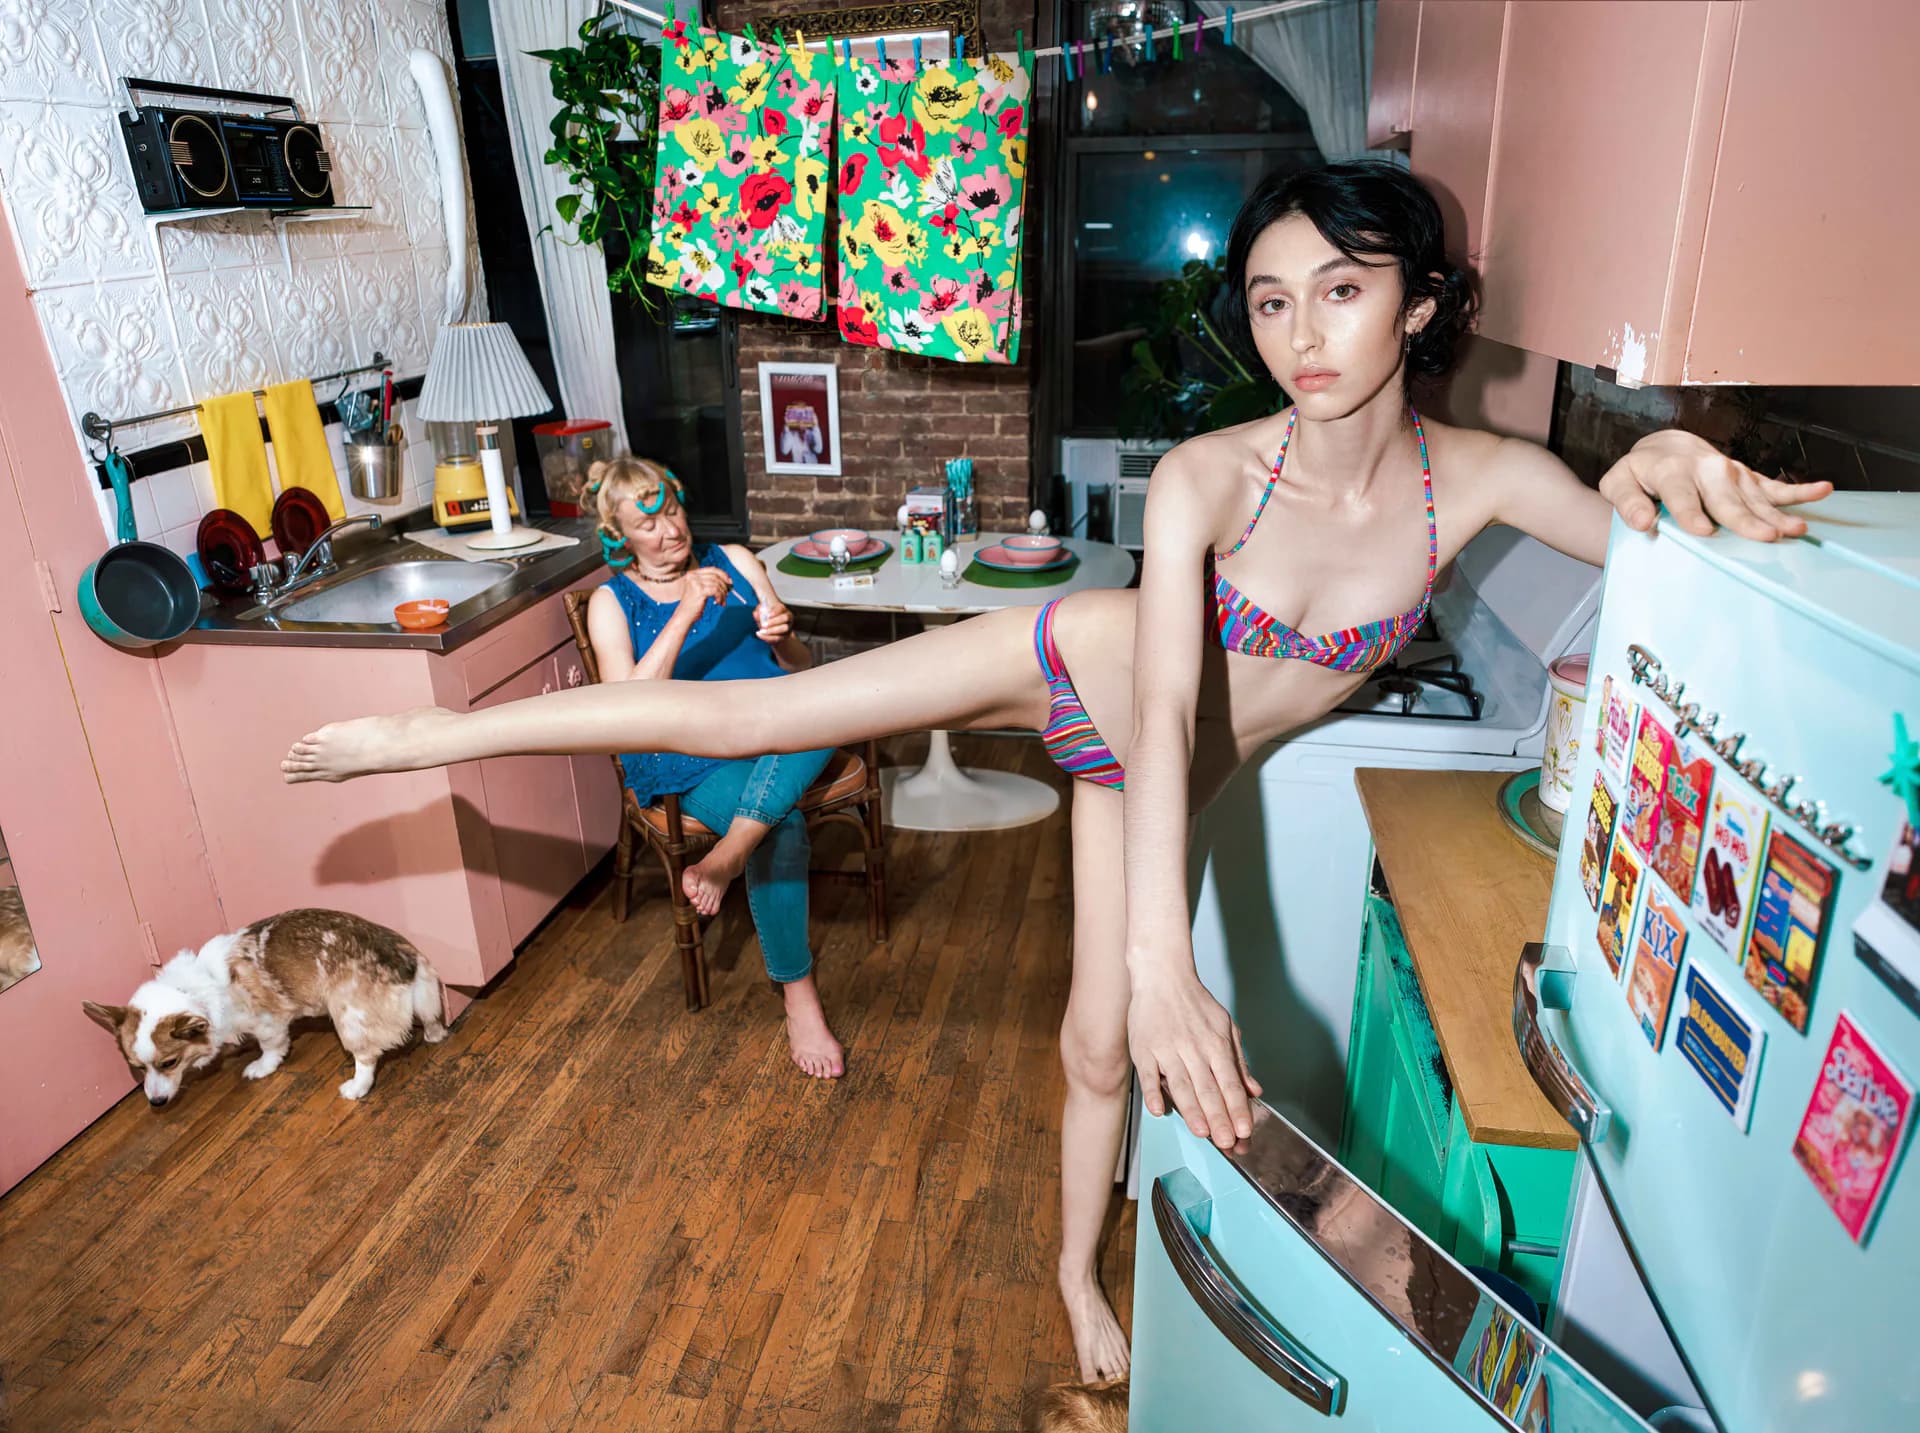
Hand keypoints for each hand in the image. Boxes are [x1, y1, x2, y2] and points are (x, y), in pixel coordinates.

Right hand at [675, 567, 731, 617]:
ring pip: (717, 584)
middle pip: (715, 576)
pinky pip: (716, 591)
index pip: (712, 569)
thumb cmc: (693, 604)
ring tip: (722, 601)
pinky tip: (718, 602)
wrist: (684, 615)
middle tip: (728, 593)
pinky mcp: (699, 590)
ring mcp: (695, 583)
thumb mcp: (700, 589)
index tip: (729, 581)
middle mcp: (693, 576)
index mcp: (693, 574)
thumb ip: (710, 583)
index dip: (723, 574)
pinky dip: (720, 597)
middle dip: (724, 585)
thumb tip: (727, 581)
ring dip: (722, 593)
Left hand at [754, 598, 792, 643]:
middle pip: (785, 618)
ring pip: (784, 629)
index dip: (775, 612)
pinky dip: (768, 637)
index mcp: (782, 608)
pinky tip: (760, 635)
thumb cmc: (765, 616)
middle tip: (763, 625)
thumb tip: (756, 614)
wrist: (770, 628)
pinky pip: (778, 637)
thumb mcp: (760, 612)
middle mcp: (788, 616)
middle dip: (774, 622)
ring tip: (761, 631)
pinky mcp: (785, 636)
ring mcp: (788, 626)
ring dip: (772, 631)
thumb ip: (758, 612)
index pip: (781, 608)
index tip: (768, 616)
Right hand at [1128, 966, 1262, 1148]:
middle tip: (1226, 1143)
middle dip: (1219, 1118)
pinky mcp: (1144, 1048)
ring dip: (1192, 1110)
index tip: (1244, 1130)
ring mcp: (1167, 1048)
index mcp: (1216, 1043)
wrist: (1163, 975)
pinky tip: (1160, 1110)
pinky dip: (1154, 1093)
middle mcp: (1193, 1047)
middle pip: (1208, 1088)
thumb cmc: (1195, 1003)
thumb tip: (1254, 1089)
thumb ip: (1239, 1061)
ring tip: (1202, 1132)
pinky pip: (1148, 1074)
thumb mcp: (1226, 1026)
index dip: (1237, 1108)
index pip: (1230, 1082)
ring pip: (1181, 1085)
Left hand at [1602, 431, 1833, 541]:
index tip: (1703, 532)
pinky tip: (1824, 490)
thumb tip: (1641, 522)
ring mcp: (1731, 473)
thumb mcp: (1619, 482)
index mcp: (1671, 471)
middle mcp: (1705, 470)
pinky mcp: (1747, 478)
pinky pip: (1775, 485)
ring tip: (1796, 529)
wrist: (1664, 448)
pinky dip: (1800, 490)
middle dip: (1746, 518)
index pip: (1682, 494)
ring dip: (1777, 513)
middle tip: (1766, 537)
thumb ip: (1626, 501)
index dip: (1692, 513)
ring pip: (1755, 496)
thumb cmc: (1640, 474)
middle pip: (1726, 499)